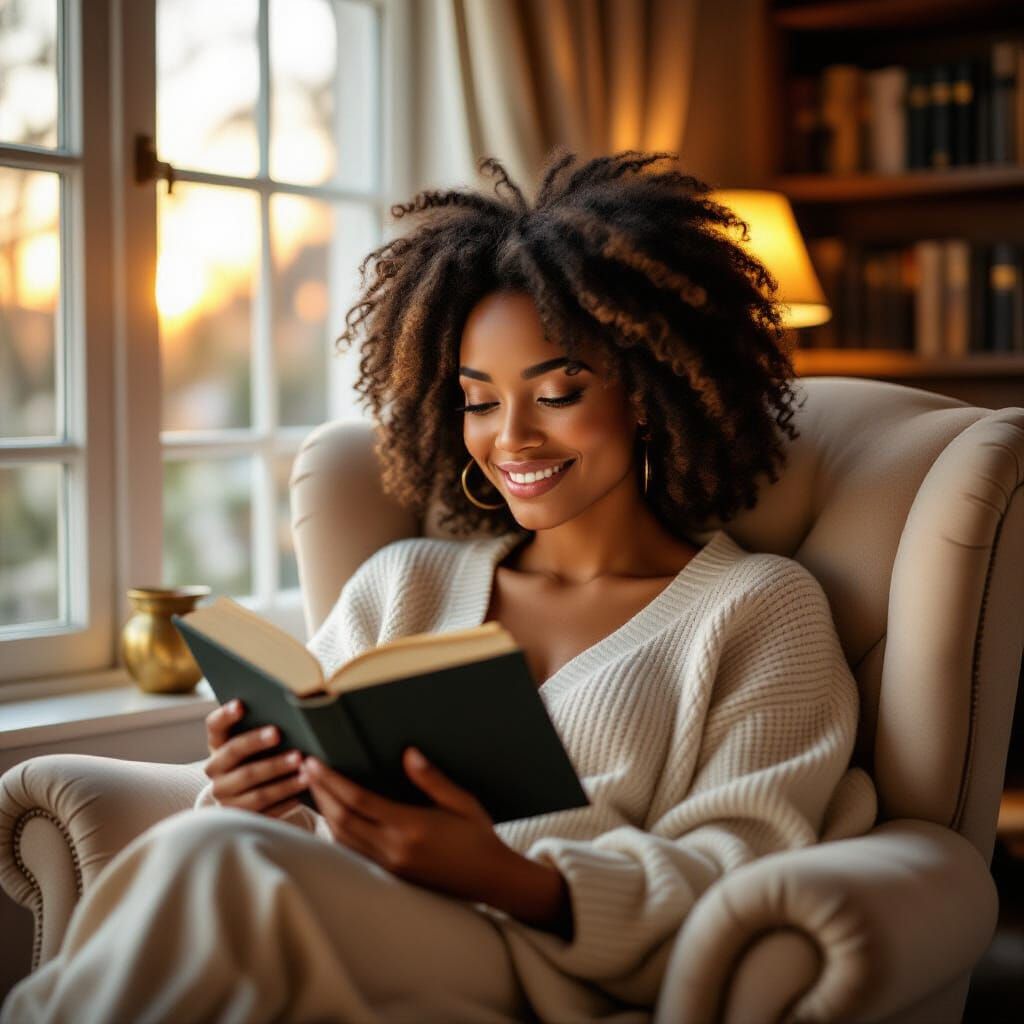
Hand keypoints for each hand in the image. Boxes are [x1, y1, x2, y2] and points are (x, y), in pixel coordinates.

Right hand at [203, 699, 307, 818]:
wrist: (249, 797)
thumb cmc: (260, 758)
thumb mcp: (256, 743)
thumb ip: (264, 727)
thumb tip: (291, 709)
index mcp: (218, 745)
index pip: (215, 726)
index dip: (226, 715)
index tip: (241, 704)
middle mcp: (216, 771)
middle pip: (234, 753)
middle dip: (256, 742)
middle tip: (278, 733)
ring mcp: (226, 797)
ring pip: (252, 785)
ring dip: (279, 775)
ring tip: (302, 765)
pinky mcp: (242, 818)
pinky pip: (265, 810)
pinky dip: (285, 800)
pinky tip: (302, 790)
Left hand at [299, 748, 513, 903]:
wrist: (490, 879)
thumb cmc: (479, 837)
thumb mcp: (461, 801)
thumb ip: (432, 778)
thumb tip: (408, 753)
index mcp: (409, 826)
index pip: (358, 800)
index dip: (332, 780)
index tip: (315, 763)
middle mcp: (392, 848)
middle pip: (341, 818)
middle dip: (320, 792)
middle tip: (305, 769)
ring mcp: (389, 865)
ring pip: (342, 838)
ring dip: (323, 812)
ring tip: (313, 789)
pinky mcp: (390, 875)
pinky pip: (352, 853)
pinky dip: (336, 833)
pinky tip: (333, 818)